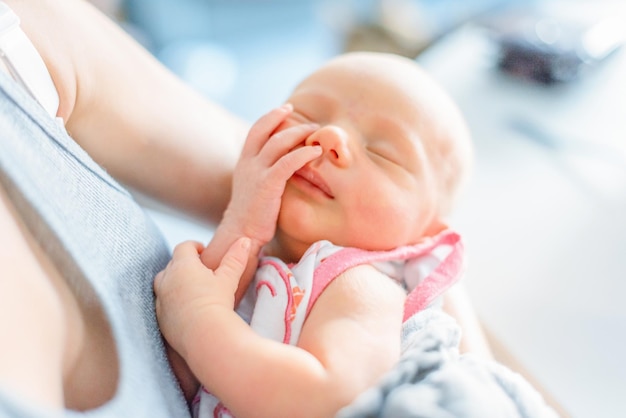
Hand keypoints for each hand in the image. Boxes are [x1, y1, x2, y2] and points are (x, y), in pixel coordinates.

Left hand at [153, 238, 250, 356]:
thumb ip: (236, 257)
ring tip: (190, 289)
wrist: (205, 336)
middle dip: (184, 265)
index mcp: (183, 265)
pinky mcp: (159, 318)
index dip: (195, 247)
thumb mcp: (229, 278)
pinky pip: (162, 304)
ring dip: (174, 283)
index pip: (184, 247)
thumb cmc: (218, 302)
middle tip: (200, 272)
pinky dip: (171, 302)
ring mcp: (160, 299)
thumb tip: (245, 240)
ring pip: (163, 284)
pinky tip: (186, 309)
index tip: (204, 252)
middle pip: (172, 264)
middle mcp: (167, 279)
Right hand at [220, 104, 321, 247]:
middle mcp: (248, 163)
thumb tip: (282, 166)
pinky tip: (316, 152)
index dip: (270, 116)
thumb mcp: (254, 188)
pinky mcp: (267, 185)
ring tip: (316, 132)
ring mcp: (256, 173)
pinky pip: (288, 162)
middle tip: (308, 120)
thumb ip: (264, 173)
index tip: (286, 109)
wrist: (240, 234)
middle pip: (265, 130)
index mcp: (244, 162)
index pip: (255, 130)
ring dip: (298, 133)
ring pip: (278, 142)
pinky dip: (303, 154)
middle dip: (286, 119)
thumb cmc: (252, 215)